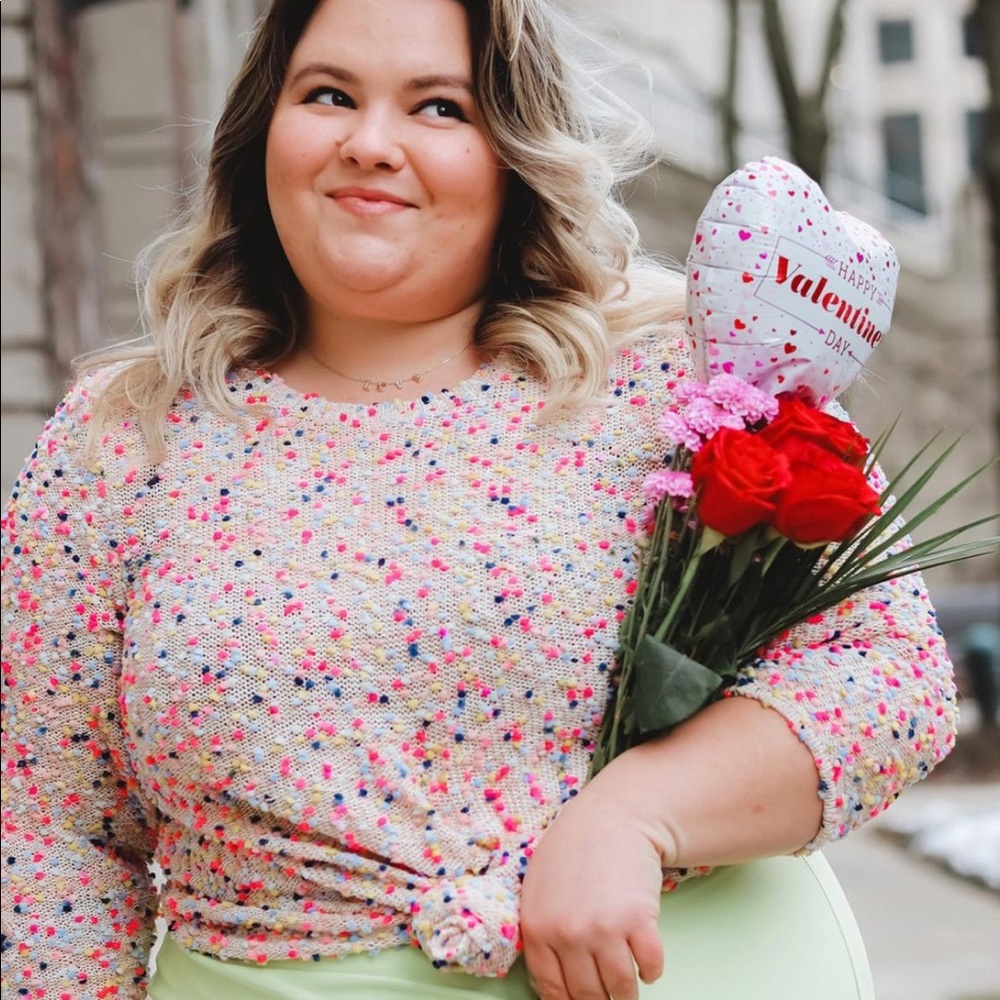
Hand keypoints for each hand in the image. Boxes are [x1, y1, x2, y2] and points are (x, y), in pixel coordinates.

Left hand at [519, 777, 666, 999]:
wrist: (612, 817)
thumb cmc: (573, 849)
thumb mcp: (538, 889)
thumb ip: (541, 932)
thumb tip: (552, 983)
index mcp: (538, 928)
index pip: (553, 991)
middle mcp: (568, 934)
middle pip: (587, 995)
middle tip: (609, 996)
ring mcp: (603, 929)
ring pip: (620, 988)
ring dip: (627, 993)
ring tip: (629, 986)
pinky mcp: (638, 921)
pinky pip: (650, 966)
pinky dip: (651, 970)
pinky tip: (647, 962)